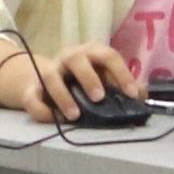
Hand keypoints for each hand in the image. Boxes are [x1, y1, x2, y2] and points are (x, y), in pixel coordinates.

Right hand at [0, 39, 141, 123]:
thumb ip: (121, 85)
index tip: (131, 94)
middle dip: (89, 78)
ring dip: (63, 96)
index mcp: (90, 53)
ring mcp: (48, 72)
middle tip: (99, 98)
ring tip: (75, 116)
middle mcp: (68, 58)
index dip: (121, 73)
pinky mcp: (31, 89)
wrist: (40, 79)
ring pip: (51, 78)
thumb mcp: (102, 77)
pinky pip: (32, 98)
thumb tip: (142, 94)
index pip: (108, 56)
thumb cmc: (80, 79)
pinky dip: (41, 110)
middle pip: (77, 60)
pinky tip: (54, 120)